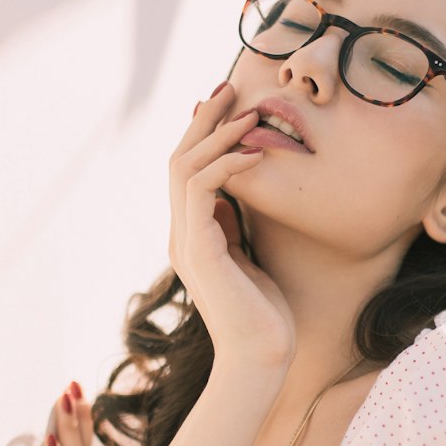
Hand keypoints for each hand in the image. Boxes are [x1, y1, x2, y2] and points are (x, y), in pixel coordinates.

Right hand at [168, 82, 295, 369]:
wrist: (262, 360)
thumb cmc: (266, 316)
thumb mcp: (250, 258)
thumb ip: (236, 227)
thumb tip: (236, 194)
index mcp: (193, 236)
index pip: (188, 171)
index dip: (204, 133)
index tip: (230, 103)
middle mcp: (182, 235)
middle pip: (179, 159)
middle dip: (205, 119)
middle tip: (230, 85)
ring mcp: (186, 242)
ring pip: (185, 168)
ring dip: (216, 134)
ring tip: (248, 110)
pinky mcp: (200, 251)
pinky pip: (202, 190)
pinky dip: (227, 164)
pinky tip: (253, 151)